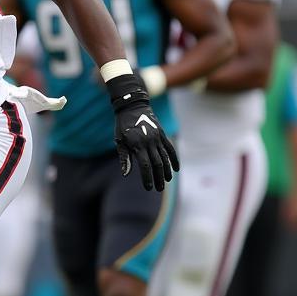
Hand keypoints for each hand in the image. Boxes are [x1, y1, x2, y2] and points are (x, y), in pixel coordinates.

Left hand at [106, 72, 178, 190]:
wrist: (132, 106)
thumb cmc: (122, 125)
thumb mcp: (120, 141)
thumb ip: (124, 158)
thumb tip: (126, 174)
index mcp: (137, 144)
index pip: (145, 166)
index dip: (147, 178)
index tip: (148, 188)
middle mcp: (149, 142)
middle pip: (156, 164)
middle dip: (158, 178)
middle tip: (159, 189)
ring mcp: (157, 138)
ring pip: (165, 157)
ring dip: (167, 171)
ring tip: (167, 181)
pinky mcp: (162, 134)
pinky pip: (170, 148)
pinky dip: (174, 159)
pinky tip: (176, 169)